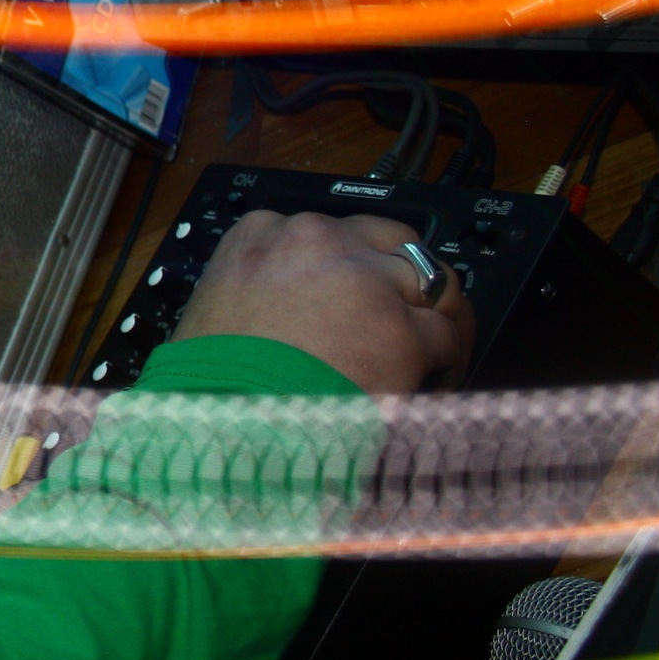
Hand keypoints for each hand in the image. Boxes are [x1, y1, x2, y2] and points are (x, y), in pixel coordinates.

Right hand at [170, 209, 473, 395]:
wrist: (221, 429)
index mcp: (260, 233)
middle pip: (391, 242)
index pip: (334, 230)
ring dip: (431, 316)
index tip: (358, 296)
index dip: (355, 267)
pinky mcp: (399, 329)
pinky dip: (446, 360)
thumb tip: (305, 301)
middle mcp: (314, 242)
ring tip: (427, 356)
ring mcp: (361, 282)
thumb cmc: (211, 384)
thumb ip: (266, 285)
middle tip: (405, 323)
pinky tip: (427, 382)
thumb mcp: (220, 309)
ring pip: (432, 281)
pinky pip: (447, 334)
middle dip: (401, 283)